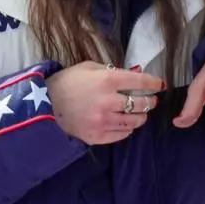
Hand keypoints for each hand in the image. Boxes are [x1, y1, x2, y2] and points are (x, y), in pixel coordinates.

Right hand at [47, 62, 164, 144]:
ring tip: (139, 113)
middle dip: (150, 101)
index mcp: (107, 80)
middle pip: (142, 104)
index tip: (159, 84)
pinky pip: (123, 134)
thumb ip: (114, 70)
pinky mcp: (98, 136)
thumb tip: (136, 73)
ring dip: (141, 116)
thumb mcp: (89, 67)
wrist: (44, 105)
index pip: (141, 82)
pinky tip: (124, 123)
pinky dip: (127, 128)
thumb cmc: (67, 82)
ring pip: (136, 121)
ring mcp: (103, 121)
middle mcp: (109, 101)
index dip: (154, 83)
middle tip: (150, 100)